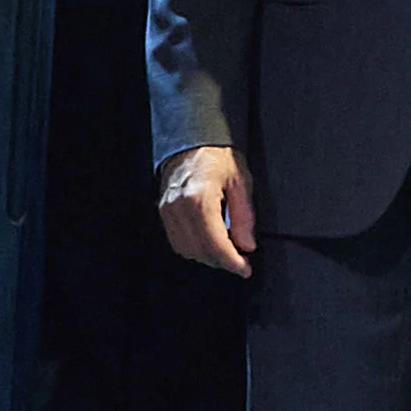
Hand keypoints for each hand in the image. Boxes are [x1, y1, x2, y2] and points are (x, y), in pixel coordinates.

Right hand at [158, 147, 254, 278]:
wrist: (192, 140)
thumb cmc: (217, 156)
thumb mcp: (241, 181)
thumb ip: (243, 216)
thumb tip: (246, 245)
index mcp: (200, 198)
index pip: (215, 243)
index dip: (232, 262)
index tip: (245, 269)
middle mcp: (179, 207)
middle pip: (200, 250)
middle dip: (222, 262)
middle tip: (240, 262)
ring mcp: (168, 211)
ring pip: (186, 250)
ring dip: (207, 257)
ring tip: (227, 253)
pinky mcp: (163, 212)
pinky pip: (177, 241)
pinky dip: (194, 248)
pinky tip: (209, 244)